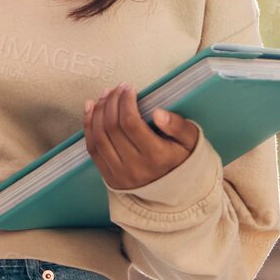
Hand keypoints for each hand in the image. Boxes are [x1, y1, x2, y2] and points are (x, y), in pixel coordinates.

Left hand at [83, 84, 200, 189]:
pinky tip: (91, 109)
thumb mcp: (191, 140)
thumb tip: (158, 112)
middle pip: (112, 128)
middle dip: (111, 102)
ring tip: (105, 95)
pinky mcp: (109, 177)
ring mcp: (119, 174)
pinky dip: (88, 127)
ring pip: (99, 137)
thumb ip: (178, 125)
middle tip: (117, 88)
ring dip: (98, 112)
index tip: (129, 88)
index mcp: (156, 156)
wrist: (175, 190)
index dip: (125, 102)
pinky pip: (92, 149)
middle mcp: (135, 167)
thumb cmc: (183, 159)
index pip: (131, 123)